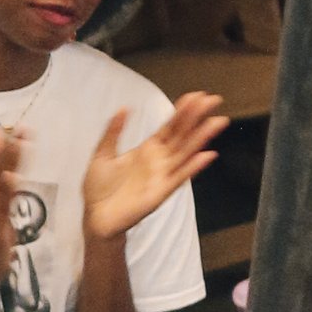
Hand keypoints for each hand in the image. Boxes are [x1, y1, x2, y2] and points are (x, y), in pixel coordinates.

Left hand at [83, 93, 226, 245]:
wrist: (95, 216)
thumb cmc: (99, 188)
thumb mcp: (102, 153)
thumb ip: (113, 131)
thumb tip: (124, 108)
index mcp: (147, 149)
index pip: (170, 126)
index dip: (183, 111)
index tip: (197, 96)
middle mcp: (159, 160)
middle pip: (183, 135)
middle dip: (197, 117)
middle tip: (213, 100)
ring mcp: (162, 176)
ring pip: (186, 152)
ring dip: (202, 138)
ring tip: (216, 122)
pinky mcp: (160, 192)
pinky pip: (179, 177)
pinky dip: (193, 167)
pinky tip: (206, 155)